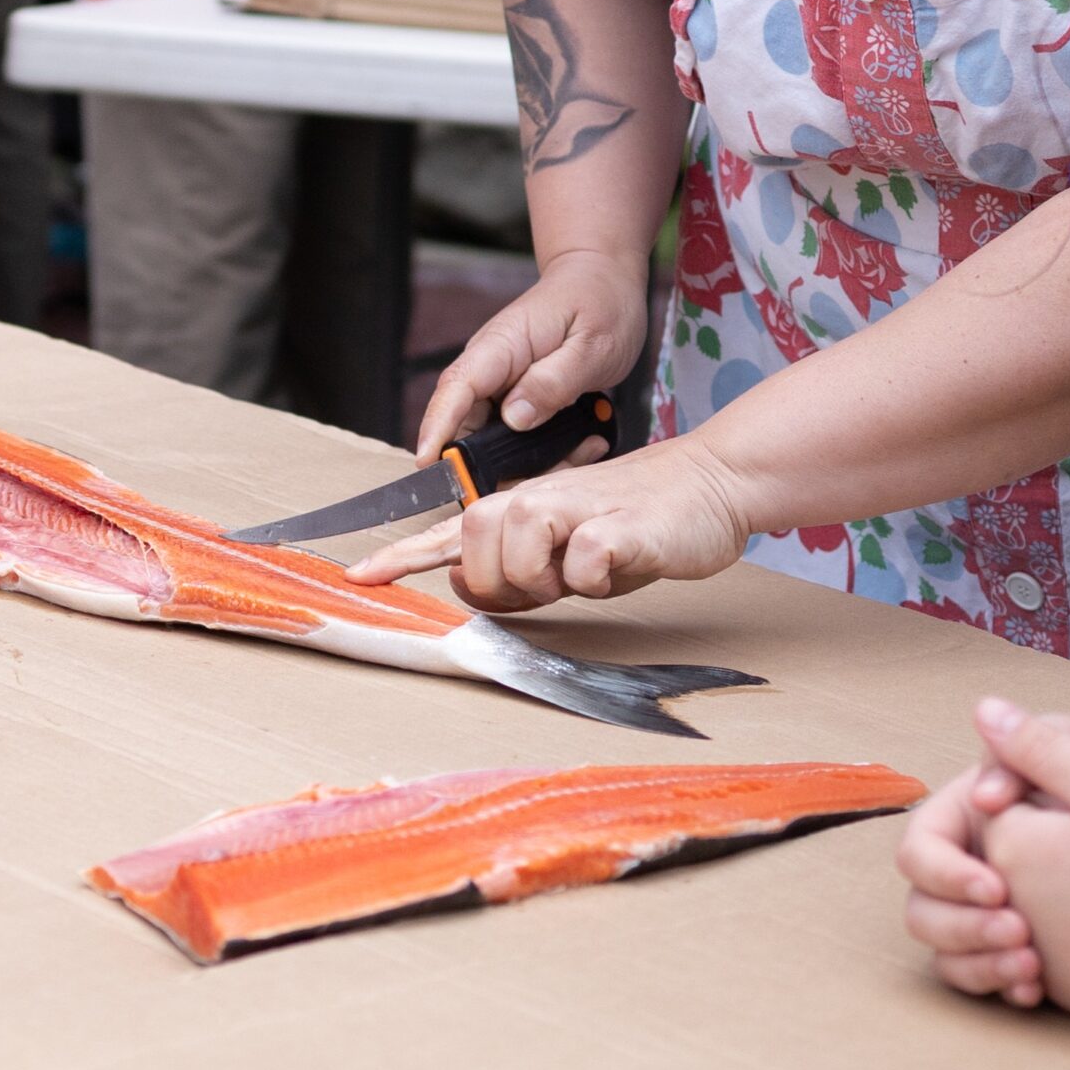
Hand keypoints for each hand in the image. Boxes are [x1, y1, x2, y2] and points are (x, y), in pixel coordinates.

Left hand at [349, 431, 752, 608]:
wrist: (712, 483)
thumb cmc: (639, 522)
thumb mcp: (571, 552)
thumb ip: (520, 569)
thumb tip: (465, 587)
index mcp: (527, 506)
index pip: (451, 531)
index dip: (402, 556)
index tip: (358, 577)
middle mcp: (543, 499)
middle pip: (473, 538)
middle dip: (494, 579)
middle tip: (544, 585)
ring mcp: (579, 509)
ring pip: (517, 548)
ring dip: (543, 577)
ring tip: (583, 573)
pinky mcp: (620, 529)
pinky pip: (584, 562)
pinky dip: (595, 575)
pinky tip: (617, 565)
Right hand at [408, 247, 653, 459]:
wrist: (603, 278)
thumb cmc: (600, 301)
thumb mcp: (592, 344)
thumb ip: (554, 381)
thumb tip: (514, 419)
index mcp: (501, 346)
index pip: (455, 388)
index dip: (436, 428)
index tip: (426, 464)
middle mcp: (492, 368)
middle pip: (468, 429)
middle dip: (499, 466)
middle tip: (552, 475)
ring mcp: (503, 385)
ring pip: (495, 444)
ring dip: (534, 461)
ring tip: (584, 448)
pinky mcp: (519, 399)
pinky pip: (519, 440)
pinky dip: (549, 451)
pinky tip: (586, 440)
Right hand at [898, 761, 1042, 1005]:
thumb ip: (1027, 752)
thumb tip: (983, 771)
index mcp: (967, 816)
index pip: (921, 847)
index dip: (945, 872)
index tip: (996, 887)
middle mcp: (968, 865)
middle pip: (922, 909)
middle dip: (962, 927)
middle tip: (1020, 933)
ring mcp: (988, 913)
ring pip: (946, 952)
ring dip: (979, 963)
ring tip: (1031, 966)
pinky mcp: (1014, 950)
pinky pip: (985, 980)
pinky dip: (1003, 988)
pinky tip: (1038, 989)